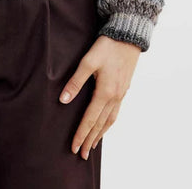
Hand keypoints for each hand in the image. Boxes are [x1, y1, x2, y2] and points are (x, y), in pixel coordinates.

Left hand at [58, 35, 140, 159]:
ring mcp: (121, 94)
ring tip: (92, 145)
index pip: (90, 119)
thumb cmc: (106, 47)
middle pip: (100, 125)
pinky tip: (105, 125)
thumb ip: (75, 82)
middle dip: (90, 140)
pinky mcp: (123, 89)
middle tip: (82, 155)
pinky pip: (115, 112)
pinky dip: (109, 123)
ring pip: (110, 121)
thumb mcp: (88, 62)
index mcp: (105, 92)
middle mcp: (115, 97)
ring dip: (100, 134)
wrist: (128, 36)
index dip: (81, 134)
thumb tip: (63, 101)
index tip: (74, 148)